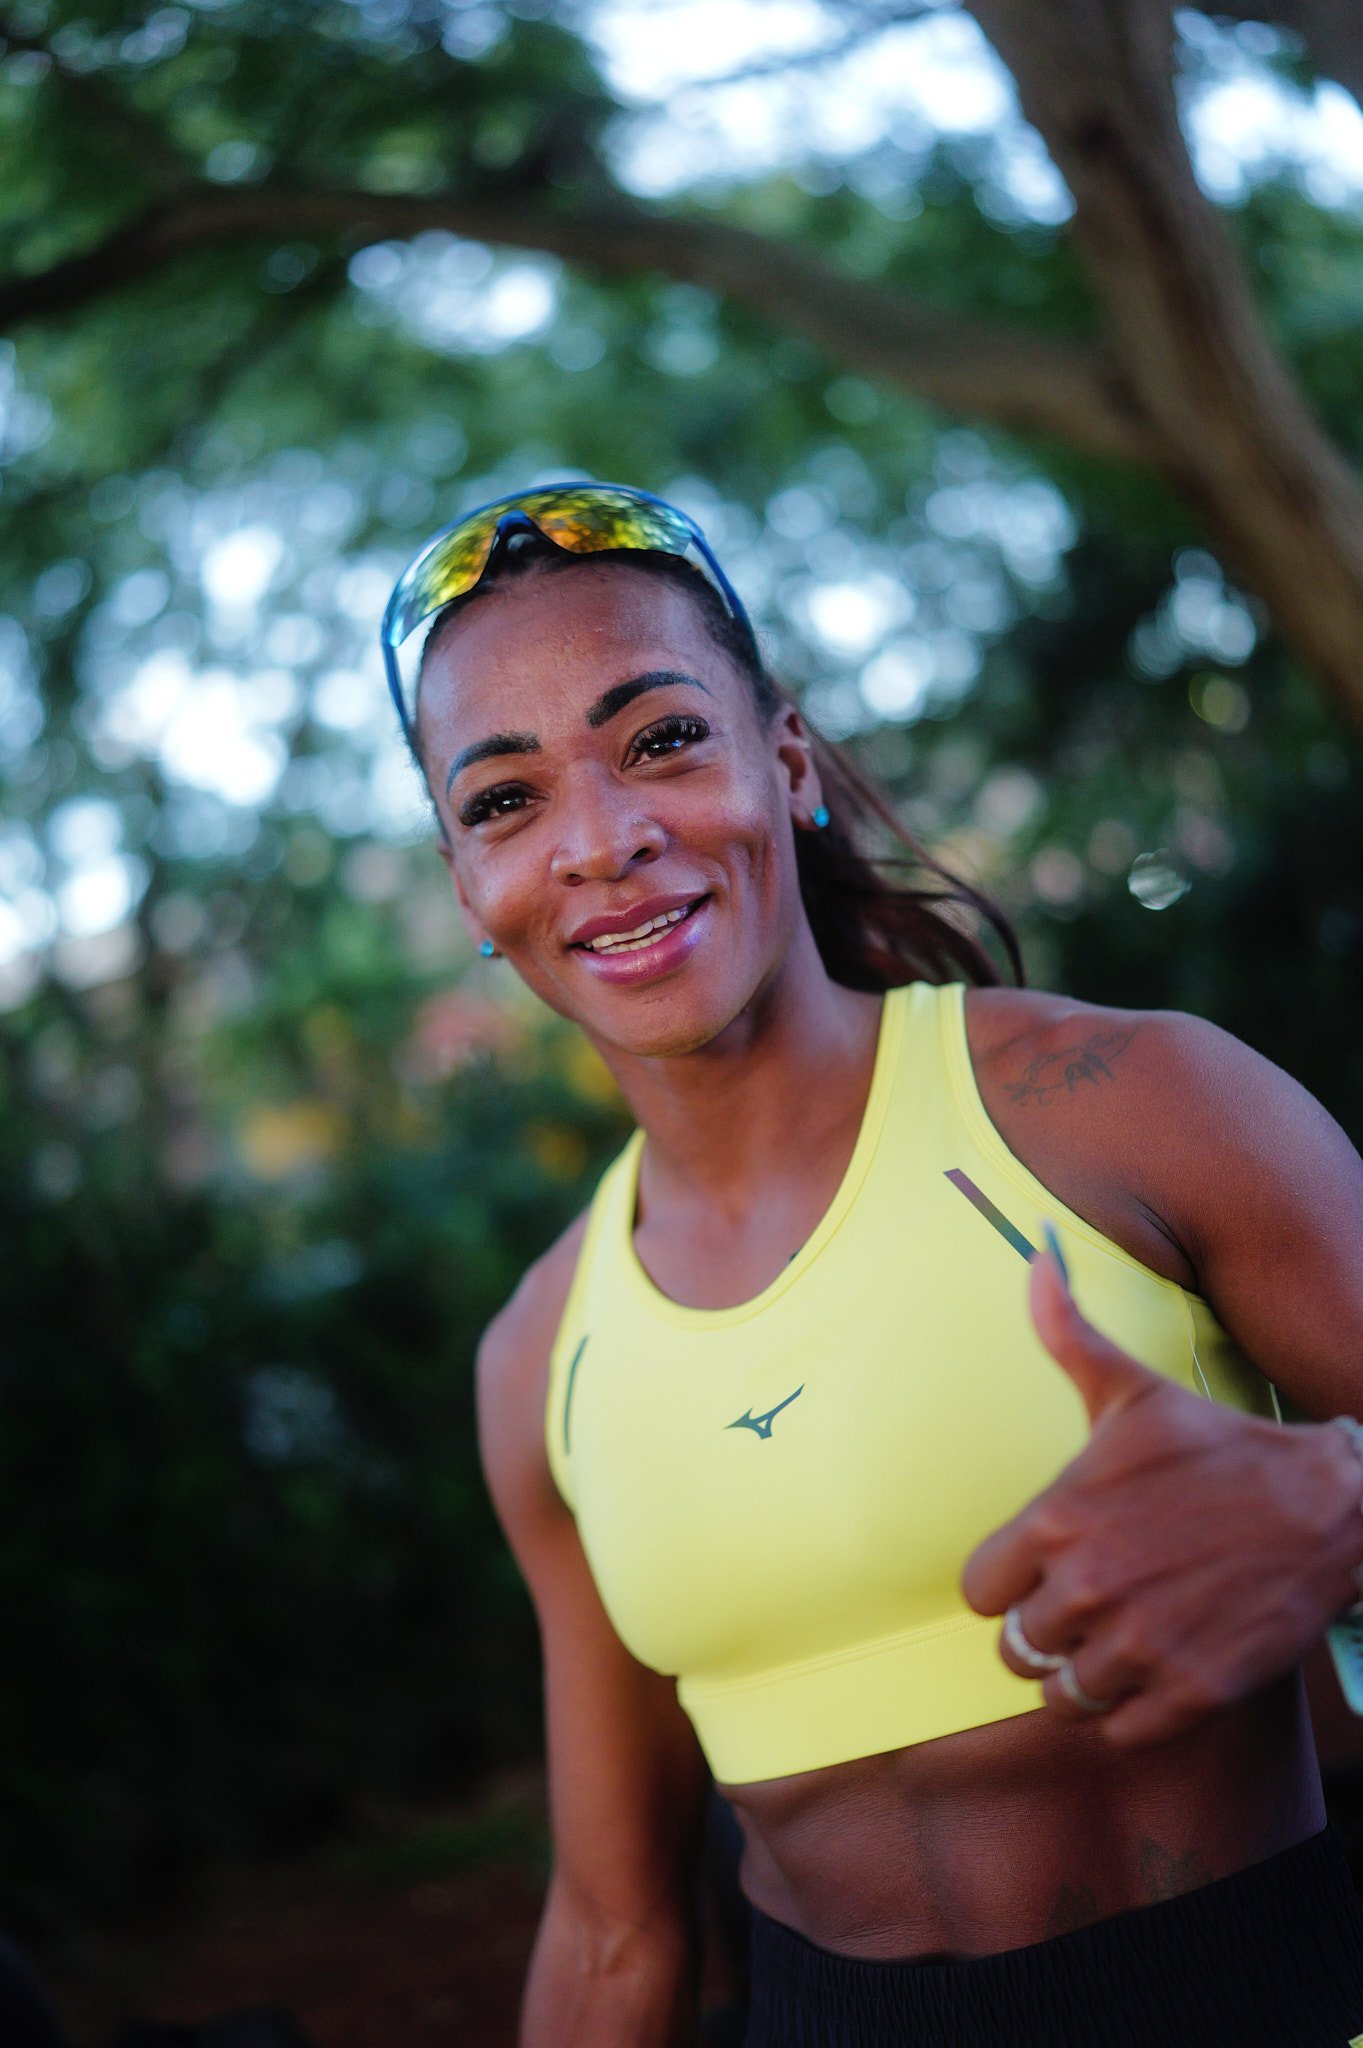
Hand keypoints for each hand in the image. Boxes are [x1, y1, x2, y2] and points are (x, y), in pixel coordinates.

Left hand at [960, 1236, 1362, 1744]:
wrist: (1328, 1505)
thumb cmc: (1218, 1445)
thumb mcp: (1134, 1389)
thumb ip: (1066, 1333)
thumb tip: (1034, 1257)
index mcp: (1058, 1521)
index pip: (979, 1592)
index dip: (1006, 1584)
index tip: (1039, 1570)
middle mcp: (1089, 1589)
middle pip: (1015, 1650)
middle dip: (1043, 1632)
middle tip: (1082, 1607)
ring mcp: (1142, 1645)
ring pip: (1062, 1696)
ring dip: (1082, 1675)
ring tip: (1115, 1640)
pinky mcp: (1193, 1691)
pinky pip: (1120, 1730)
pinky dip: (1130, 1711)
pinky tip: (1153, 1668)